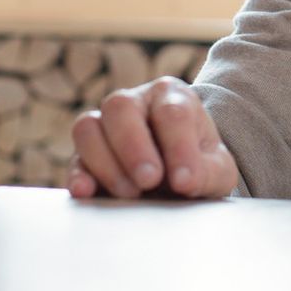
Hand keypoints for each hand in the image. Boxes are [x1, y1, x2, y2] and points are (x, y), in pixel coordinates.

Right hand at [66, 77, 239, 200]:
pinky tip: (87, 192)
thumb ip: (208, 172)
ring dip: (106, 161)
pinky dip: (77, 175)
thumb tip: (186, 182)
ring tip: (129, 194)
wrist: (177, 178)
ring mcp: (104, 126)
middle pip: (121, 107)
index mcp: (171, 96)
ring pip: (88, 127)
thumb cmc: (198, 166)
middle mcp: (134, 103)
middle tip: (150, 180)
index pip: (172, 113)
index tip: (185, 181)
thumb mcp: (217, 169)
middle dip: (134, 146)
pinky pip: (73, 158)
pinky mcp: (84, 155)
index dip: (178, 147)